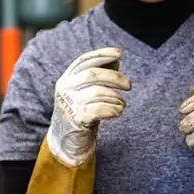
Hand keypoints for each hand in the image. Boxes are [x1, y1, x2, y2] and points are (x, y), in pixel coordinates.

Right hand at [47, 48, 131, 165]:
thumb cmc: (82, 111)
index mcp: (67, 78)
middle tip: (129, 85)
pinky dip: (113, 109)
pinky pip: (99, 109)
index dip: (102, 54)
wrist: (67, 140)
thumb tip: (116, 57)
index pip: (84, 60)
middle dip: (114, 77)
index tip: (119, 53)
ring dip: (116, 97)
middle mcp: (64, 88)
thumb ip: (99, 75)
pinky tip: (117, 112)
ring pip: (97, 92)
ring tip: (122, 104)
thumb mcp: (86, 91)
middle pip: (92, 74)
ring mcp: (69, 103)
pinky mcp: (76, 119)